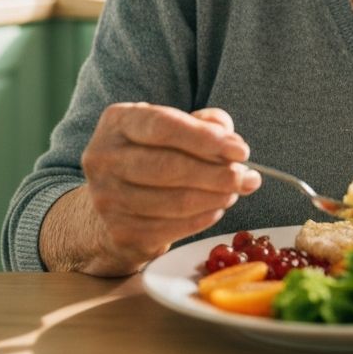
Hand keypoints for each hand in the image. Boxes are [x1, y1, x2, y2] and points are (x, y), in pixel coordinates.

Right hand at [78, 103, 261, 274]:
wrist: (113, 203)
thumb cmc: (153, 155)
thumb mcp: (174, 128)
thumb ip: (205, 125)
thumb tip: (232, 144)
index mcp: (118, 121)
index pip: (164, 126)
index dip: (205, 139)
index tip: (241, 150)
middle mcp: (104, 158)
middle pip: (169, 166)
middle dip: (217, 174)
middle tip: (248, 177)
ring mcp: (107, 198)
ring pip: (174, 201)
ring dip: (215, 198)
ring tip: (235, 191)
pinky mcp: (120, 232)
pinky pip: (171, 228)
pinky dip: (201, 219)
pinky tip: (216, 209)